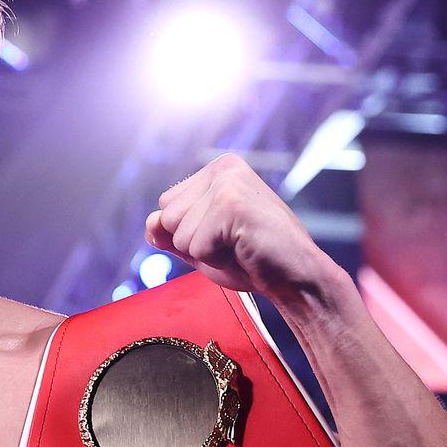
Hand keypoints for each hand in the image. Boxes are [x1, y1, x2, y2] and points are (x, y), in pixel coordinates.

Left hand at [142, 153, 338, 305]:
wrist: (296, 277)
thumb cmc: (253, 260)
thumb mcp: (202, 244)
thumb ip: (171, 233)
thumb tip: (150, 223)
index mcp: (217, 170)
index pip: (166, 206)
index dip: (190, 234)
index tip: (226, 235)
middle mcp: (223, 168)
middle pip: (167, 217)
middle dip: (194, 243)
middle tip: (234, 243)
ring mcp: (227, 184)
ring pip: (178, 233)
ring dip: (206, 253)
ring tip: (240, 246)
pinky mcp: (231, 205)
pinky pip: (196, 248)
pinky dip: (216, 260)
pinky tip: (245, 250)